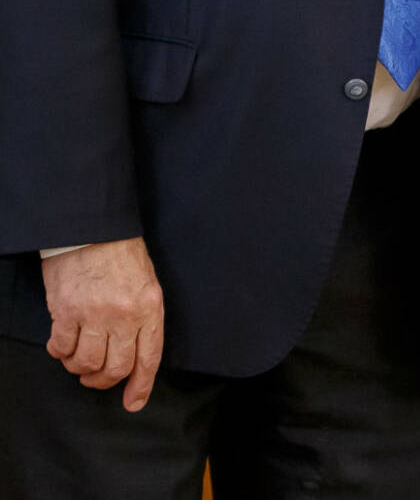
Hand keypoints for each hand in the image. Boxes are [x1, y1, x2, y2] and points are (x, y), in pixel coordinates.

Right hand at [42, 237, 163, 411]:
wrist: (93, 226)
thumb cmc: (121, 253)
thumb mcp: (146, 282)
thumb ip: (144, 317)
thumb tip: (135, 356)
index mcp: (149, 306)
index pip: (148, 358)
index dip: (141, 386)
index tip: (133, 403)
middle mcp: (124, 314)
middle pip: (115, 368)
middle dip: (103, 381)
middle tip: (95, 377)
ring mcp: (94, 314)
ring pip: (86, 364)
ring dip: (80, 368)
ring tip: (78, 358)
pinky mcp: (67, 311)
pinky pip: (61, 349)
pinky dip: (59, 352)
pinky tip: (60, 343)